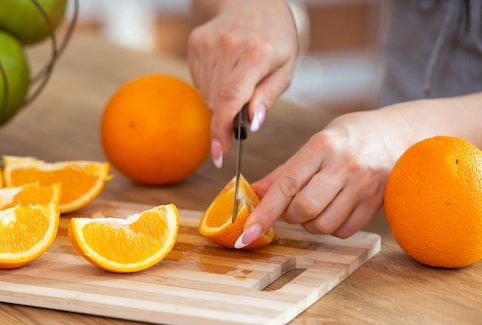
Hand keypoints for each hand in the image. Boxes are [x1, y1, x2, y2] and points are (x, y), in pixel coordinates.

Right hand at [187, 0, 297, 166]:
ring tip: (239, 79)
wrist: (255, 3)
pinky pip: (199, 81)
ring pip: (207, 94)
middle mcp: (229, 47)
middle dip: (228, 116)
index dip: (222, 130)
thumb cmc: (276, 40)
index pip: (231, 99)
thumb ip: (267, 97)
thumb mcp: (285, 69)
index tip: (219, 153)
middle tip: (245, 107)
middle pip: (217, 102)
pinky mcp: (196, 43)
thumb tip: (252, 124)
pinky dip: (211, 85)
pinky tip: (226, 69)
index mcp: (256, 55)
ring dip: (221, 100)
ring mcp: (208, 44)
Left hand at [235, 109, 415, 245]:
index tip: (247, 232)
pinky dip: (332, 227)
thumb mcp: (315, 144)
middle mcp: (344, 165)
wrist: (399, 133)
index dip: (263, 212)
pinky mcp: (377, 202)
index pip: (286, 185)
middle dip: (291, 215)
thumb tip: (252, 194)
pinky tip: (337, 209)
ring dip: (311, 224)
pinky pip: (344, 231)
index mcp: (322, 146)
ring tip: (318, 206)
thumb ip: (284, 172)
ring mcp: (364, 185)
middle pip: (304, 209)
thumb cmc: (350, 137)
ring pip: (323, 225)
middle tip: (296, 204)